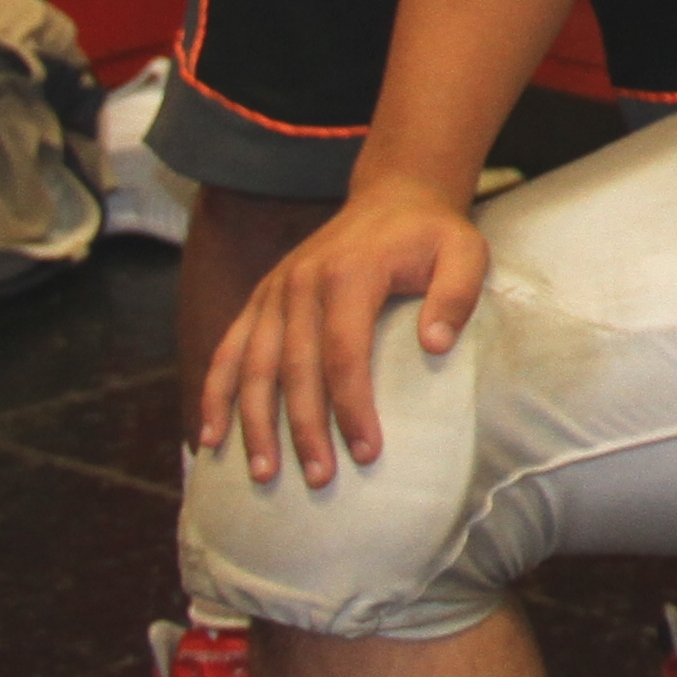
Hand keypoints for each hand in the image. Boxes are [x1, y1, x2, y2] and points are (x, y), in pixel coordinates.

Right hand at [199, 178, 484, 488]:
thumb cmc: (432, 235)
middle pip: (294, 369)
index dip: (351, 407)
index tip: (367, 452)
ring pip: (252, 367)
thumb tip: (434, 346)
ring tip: (262, 474)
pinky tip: (210, 437)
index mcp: (349, 274)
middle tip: (319, 479)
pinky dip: (215, 395)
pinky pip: (229, 352)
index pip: (344, 354)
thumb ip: (456, 295)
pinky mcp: (260, 299)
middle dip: (303, 430)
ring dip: (253, 423)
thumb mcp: (465, 252)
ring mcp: (273, 291)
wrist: (392, 197)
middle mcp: (300, 282)